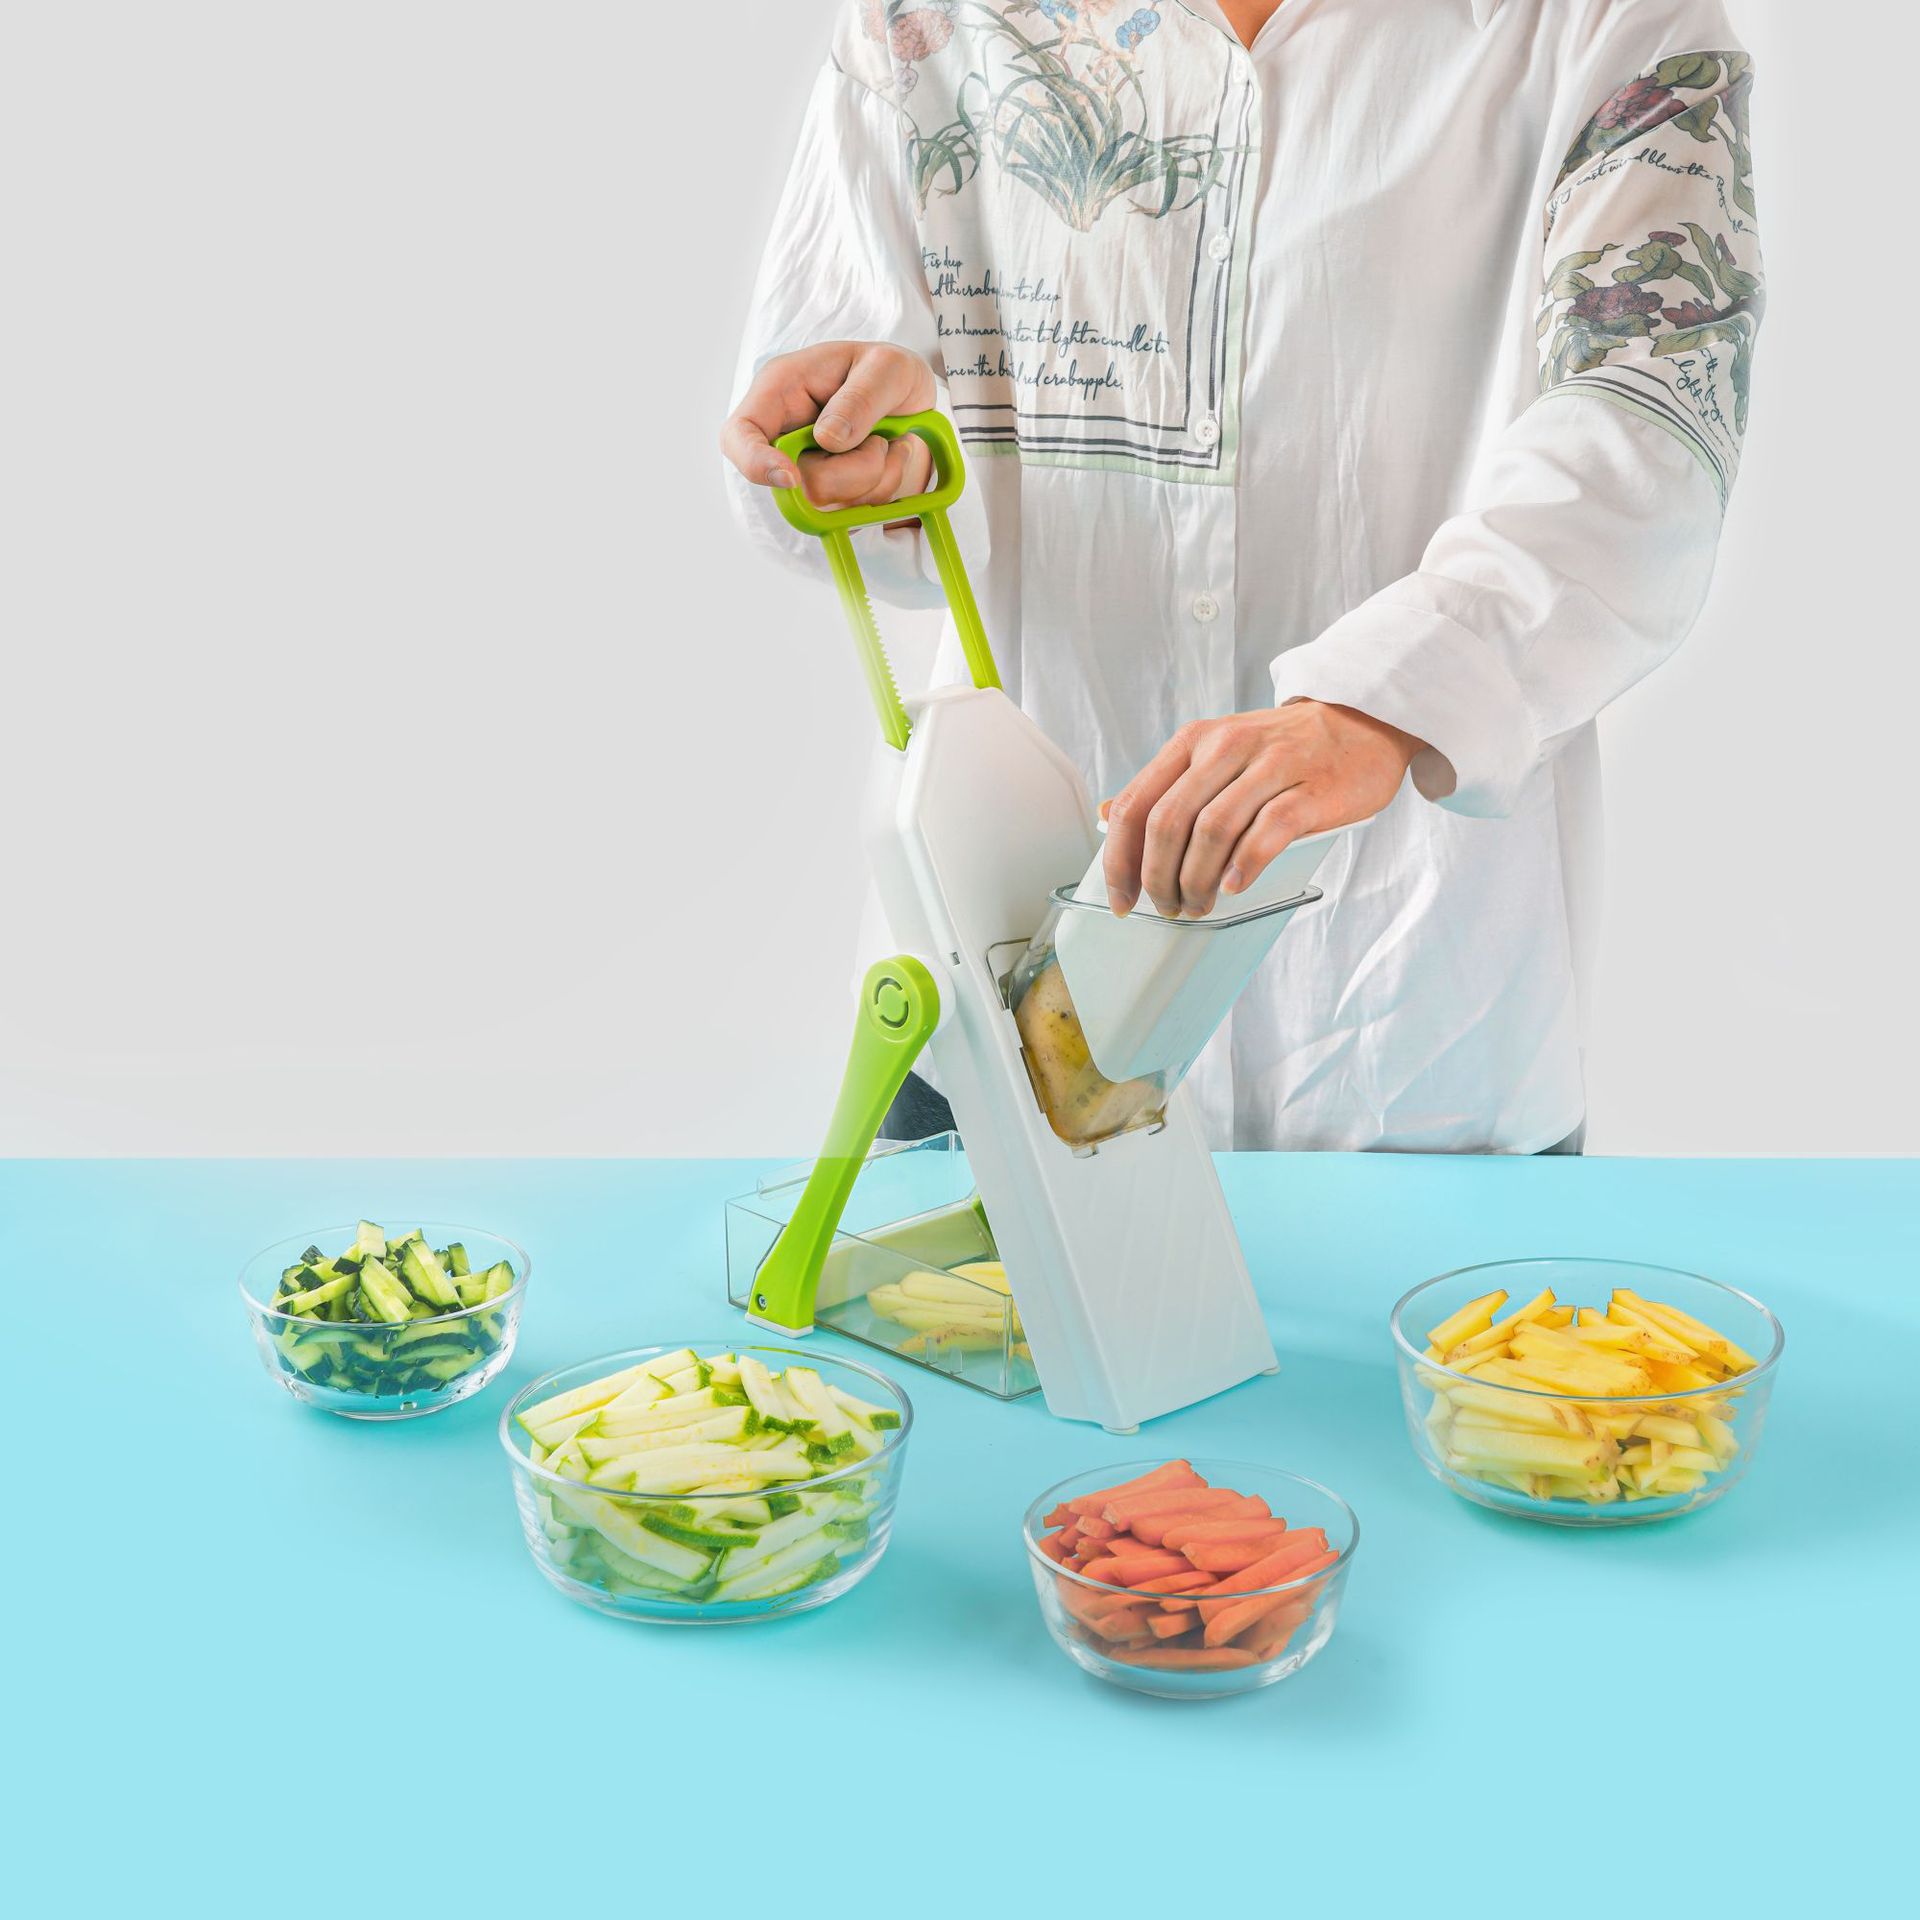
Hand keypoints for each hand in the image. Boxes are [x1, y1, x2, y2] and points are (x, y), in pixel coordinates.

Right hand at [720, 340, 936, 507]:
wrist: (916, 403)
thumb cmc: (890, 375)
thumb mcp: (889, 367)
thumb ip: (861, 398)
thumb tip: (828, 439)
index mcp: (782, 392)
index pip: (738, 435)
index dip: (755, 462)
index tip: (791, 477)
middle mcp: (787, 436)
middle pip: (798, 484)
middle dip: (854, 470)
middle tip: (883, 440)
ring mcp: (807, 471)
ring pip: (830, 504)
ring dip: (876, 478)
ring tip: (889, 444)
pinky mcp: (830, 497)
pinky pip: (853, 514)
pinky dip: (885, 491)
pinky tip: (891, 461)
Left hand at [1102, 702, 1422, 917]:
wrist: (1363, 721)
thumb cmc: (1286, 747)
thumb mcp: (1217, 751)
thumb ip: (1167, 783)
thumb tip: (1110, 816)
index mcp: (1194, 741)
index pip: (1137, 803)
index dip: (1120, 860)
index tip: (1120, 898)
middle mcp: (1226, 748)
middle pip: (1168, 822)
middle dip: (1157, 878)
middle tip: (1166, 907)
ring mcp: (1271, 766)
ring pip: (1212, 831)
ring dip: (1196, 881)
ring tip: (1198, 905)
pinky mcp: (1311, 790)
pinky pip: (1266, 833)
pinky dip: (1243, 866)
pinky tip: (1235, 886)